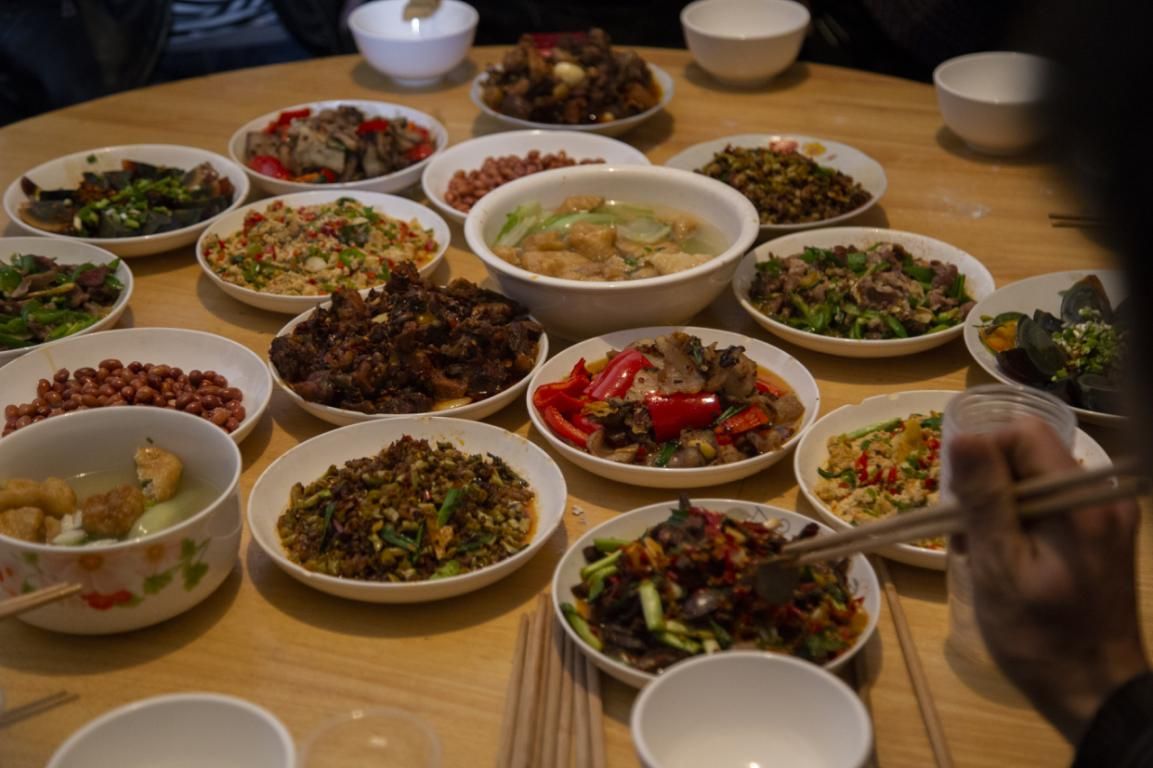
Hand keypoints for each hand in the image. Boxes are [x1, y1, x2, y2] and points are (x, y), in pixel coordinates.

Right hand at [948, 417, 1147, 742]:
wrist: (1094, 693)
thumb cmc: (1039, 636)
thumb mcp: (999, 566)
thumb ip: (985, 498)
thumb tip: (963, 437)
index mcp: (1082, 500)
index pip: (1023, 435)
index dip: (981, 455)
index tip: (959, 502)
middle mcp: (1102, 496)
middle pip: (1028, 455)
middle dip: (986, 487)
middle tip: (965, 538)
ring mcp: (1106, 516)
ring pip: (1034, 481)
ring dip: (998, 509)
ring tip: (981, 555)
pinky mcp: (1101, 534)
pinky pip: (1049, 506)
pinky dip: (1019, 524)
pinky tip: (1005, 559)